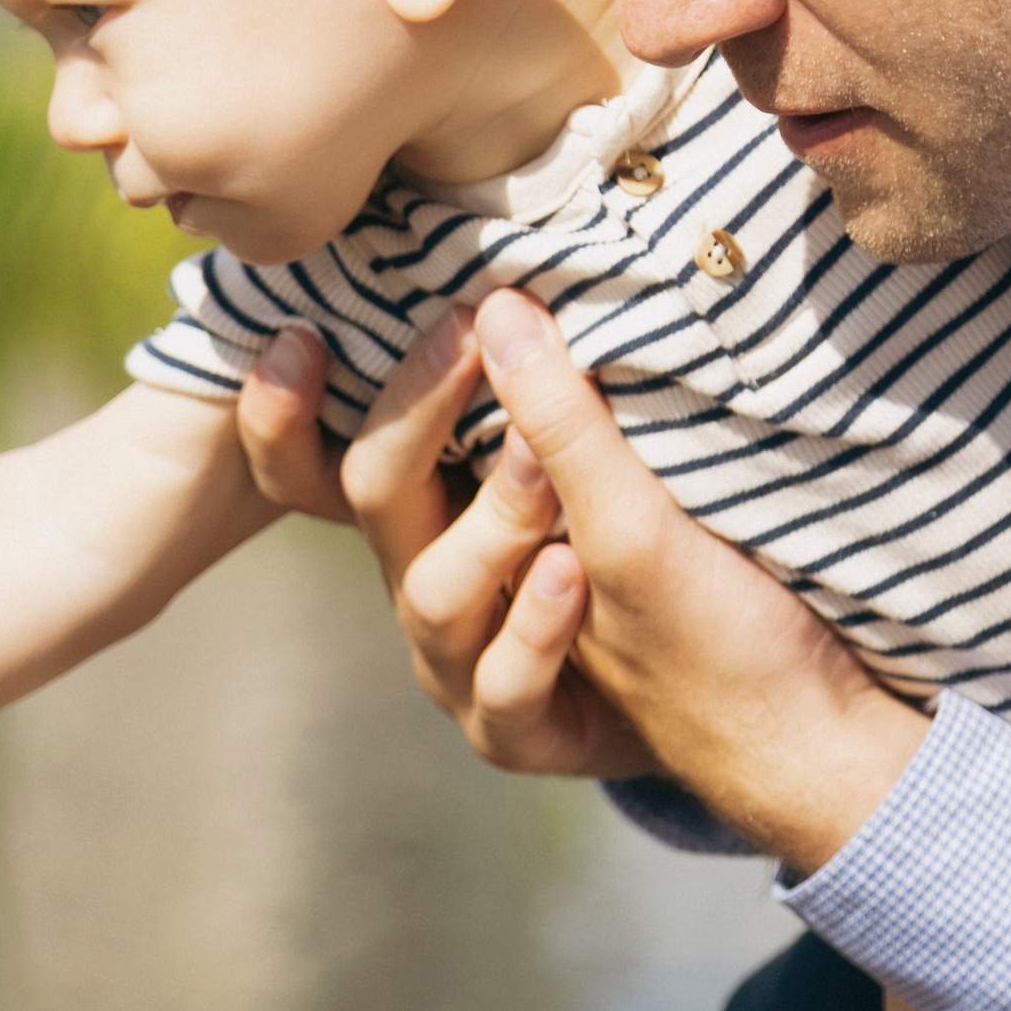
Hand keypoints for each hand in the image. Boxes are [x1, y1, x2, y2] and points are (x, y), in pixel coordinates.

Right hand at [245, 293, 925, 873]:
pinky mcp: (516, 732)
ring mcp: (462, 664)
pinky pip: (506, 687)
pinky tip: (572, 573)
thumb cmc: (642, 556)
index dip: (281, 410)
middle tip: (465, 328)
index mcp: (424, 507)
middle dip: (413, 411)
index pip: (319, 455)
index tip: (299, 330)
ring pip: (437, 593)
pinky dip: (536, 626)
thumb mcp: (590, 455)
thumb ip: (540, 385)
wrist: (728, 699)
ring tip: (546, 461)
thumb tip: (513, 278)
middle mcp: (426, 578)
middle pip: (375, 494)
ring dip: (493, 518)